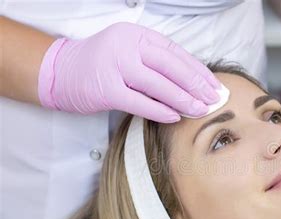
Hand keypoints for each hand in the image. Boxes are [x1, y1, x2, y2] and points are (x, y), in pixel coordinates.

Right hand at [37, 22, 220, 122]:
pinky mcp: (105, 88)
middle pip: (170, 66)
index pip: (175, 52)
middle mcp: (126, 45)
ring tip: (199, 110)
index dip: (198, 70)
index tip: (214, 85)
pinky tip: (174, 117)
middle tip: (213, 99)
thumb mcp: (130, 54)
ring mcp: (114, 65)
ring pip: (157, 84)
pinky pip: (139, 102)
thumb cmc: (102, 65)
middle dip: (195, 85)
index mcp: (136, 34)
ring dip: (182, 99)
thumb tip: (192, 84)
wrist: (61, 72)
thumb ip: (156, 63)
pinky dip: (159, 110)